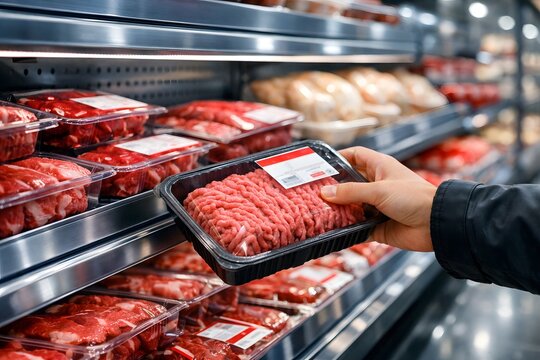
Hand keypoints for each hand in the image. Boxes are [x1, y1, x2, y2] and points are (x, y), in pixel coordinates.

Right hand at [321, 147, 436, 251]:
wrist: (437, 225)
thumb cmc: (414, 198)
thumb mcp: (379, 190)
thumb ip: (351, 192)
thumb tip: (326, 193)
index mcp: (380, 167)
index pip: (355, 155)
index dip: (339, 157)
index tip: (320, 164)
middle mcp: (377, 185)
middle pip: (349, 183)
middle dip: (333, 188)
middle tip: (312, 191)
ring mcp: (376, 206)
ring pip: (351, 206)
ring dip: (338, 210)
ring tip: (317, 211)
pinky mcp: (377, 225)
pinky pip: (357, 227)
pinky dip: (347, 229)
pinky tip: (333, 230)